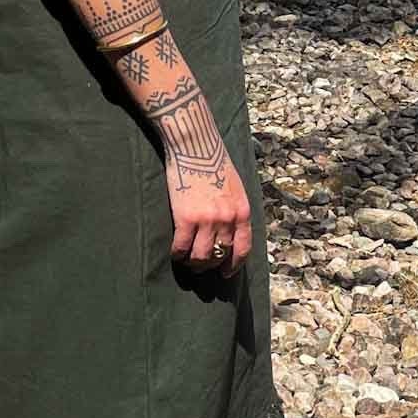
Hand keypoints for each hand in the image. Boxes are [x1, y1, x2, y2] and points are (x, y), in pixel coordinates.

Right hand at [166, 150, 251, 278]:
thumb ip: (234, 210)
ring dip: (193, 263)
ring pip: (201, 257)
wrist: (195, 145)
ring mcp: (207, 220)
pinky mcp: (186, 218)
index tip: (226, 272)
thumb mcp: (235, 188)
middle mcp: (227, 219)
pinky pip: (181, 247)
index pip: (243, 248)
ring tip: (186, 261)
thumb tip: (229, 231)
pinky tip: (175, 253)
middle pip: (220, 255)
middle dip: (210, 265)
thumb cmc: (214, 162)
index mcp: (242, 212)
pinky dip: (177, 254)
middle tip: (200, 266)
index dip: (234, 265)